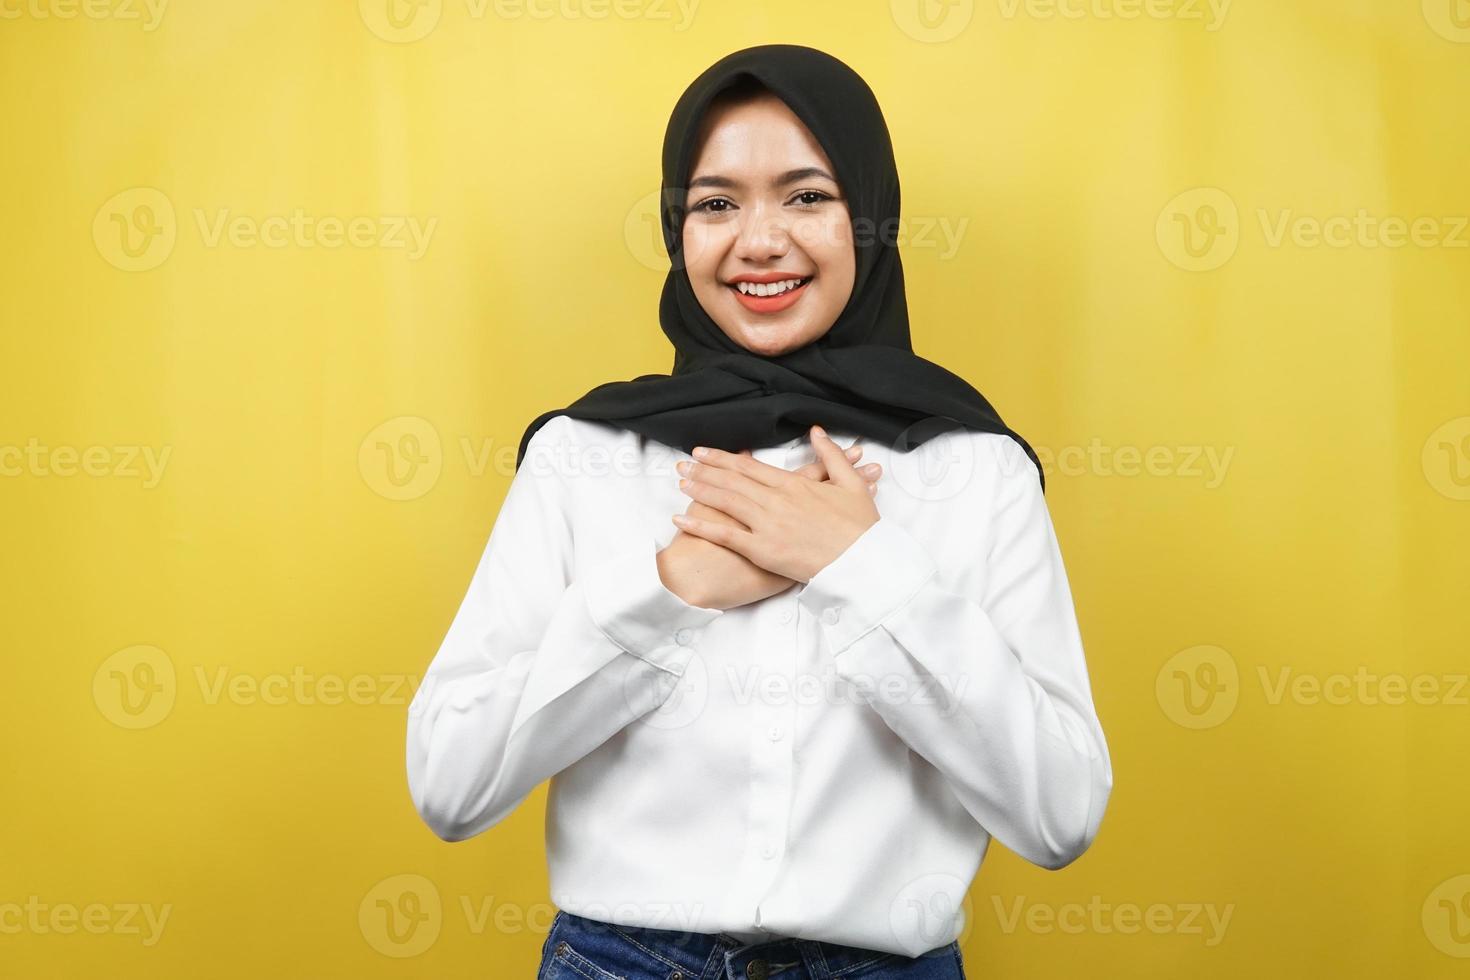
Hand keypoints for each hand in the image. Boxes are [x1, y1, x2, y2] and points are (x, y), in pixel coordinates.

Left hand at [671, 425, 880, 584]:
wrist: (863, 562)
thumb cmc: (860, 527)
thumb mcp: (851, 483)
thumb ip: (830, 455)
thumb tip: (816, 431)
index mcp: (794, 484)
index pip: (750, 467)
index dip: (724, 458)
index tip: (704, 452)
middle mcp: (775, 501)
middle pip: (732, 481)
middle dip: (704, 470)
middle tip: (683, 463)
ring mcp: (767, 525)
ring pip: (725, 501)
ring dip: (700, 490)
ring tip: (680, 482)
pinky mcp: (762, 550)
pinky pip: (725, 535)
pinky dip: (701, 525)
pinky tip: (681, 519)